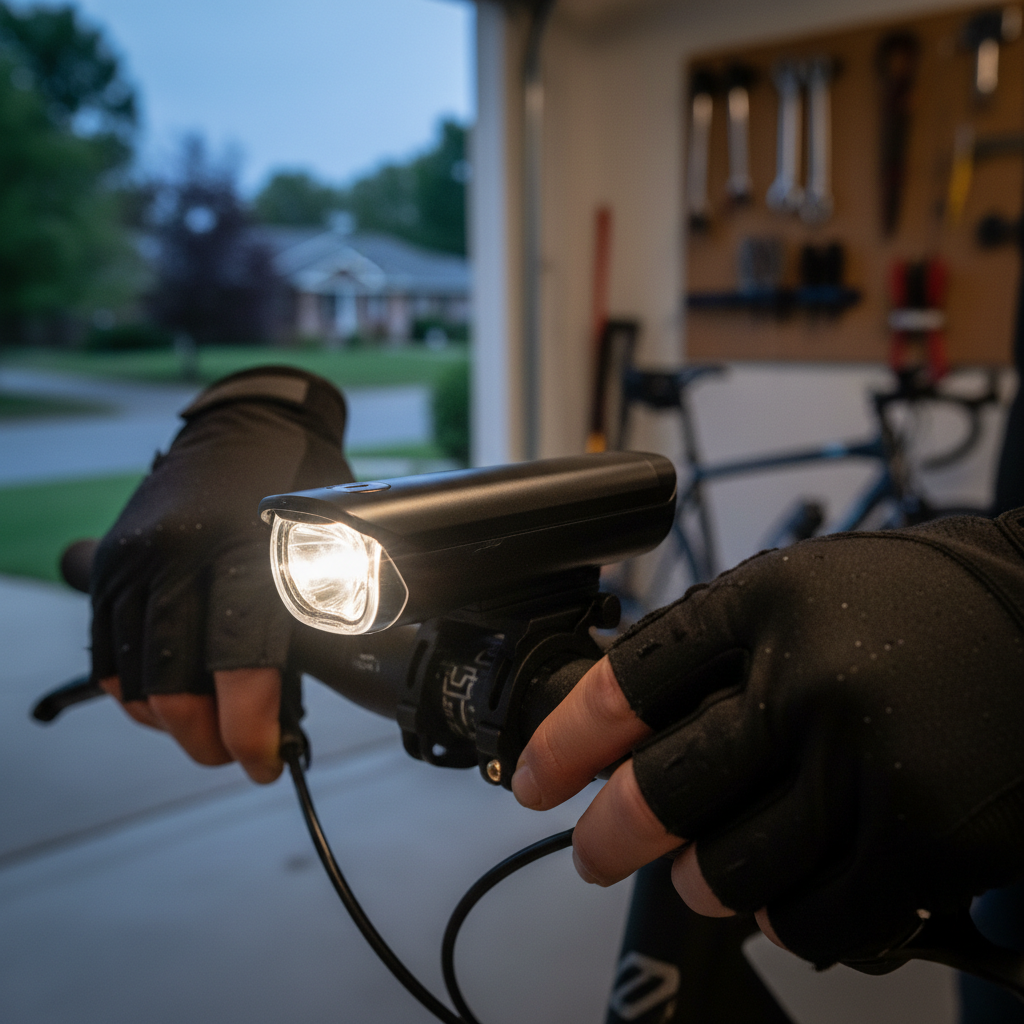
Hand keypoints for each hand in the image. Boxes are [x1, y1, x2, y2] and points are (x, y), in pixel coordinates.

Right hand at [90, 367, 352, 781]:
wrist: (250, 421)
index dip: (251, 729)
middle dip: (207, 739)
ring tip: (207, 733)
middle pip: (175, 684)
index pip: (239, 665)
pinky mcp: (113, 562)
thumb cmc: (304, 486)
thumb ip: (312, 618)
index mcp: (247, 546)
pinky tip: (165, 701)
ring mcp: (138, 556)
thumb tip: (297, 703)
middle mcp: (182, 552)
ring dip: (170, 722)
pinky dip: (133, 689)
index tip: (266, 761)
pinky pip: (108, 650)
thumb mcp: (329, 546)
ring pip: (135, 677)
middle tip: (236, 755)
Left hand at [515, 513, 1023, 966]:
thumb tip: (624, 722)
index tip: (534, 778)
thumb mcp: (793, 590)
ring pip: (730, 868)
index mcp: (761, 605)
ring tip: (696, 876)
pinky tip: (777, 898)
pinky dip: (780, 919)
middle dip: (609, 836)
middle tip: (595, 851)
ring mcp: (865, 762)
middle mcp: (805, 680)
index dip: (563, 741)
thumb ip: (710, 647)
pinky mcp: (927, 837)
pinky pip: (815, 918)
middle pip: (662, 789)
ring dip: (697, 883)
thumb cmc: (909, 606)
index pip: (626, 683)